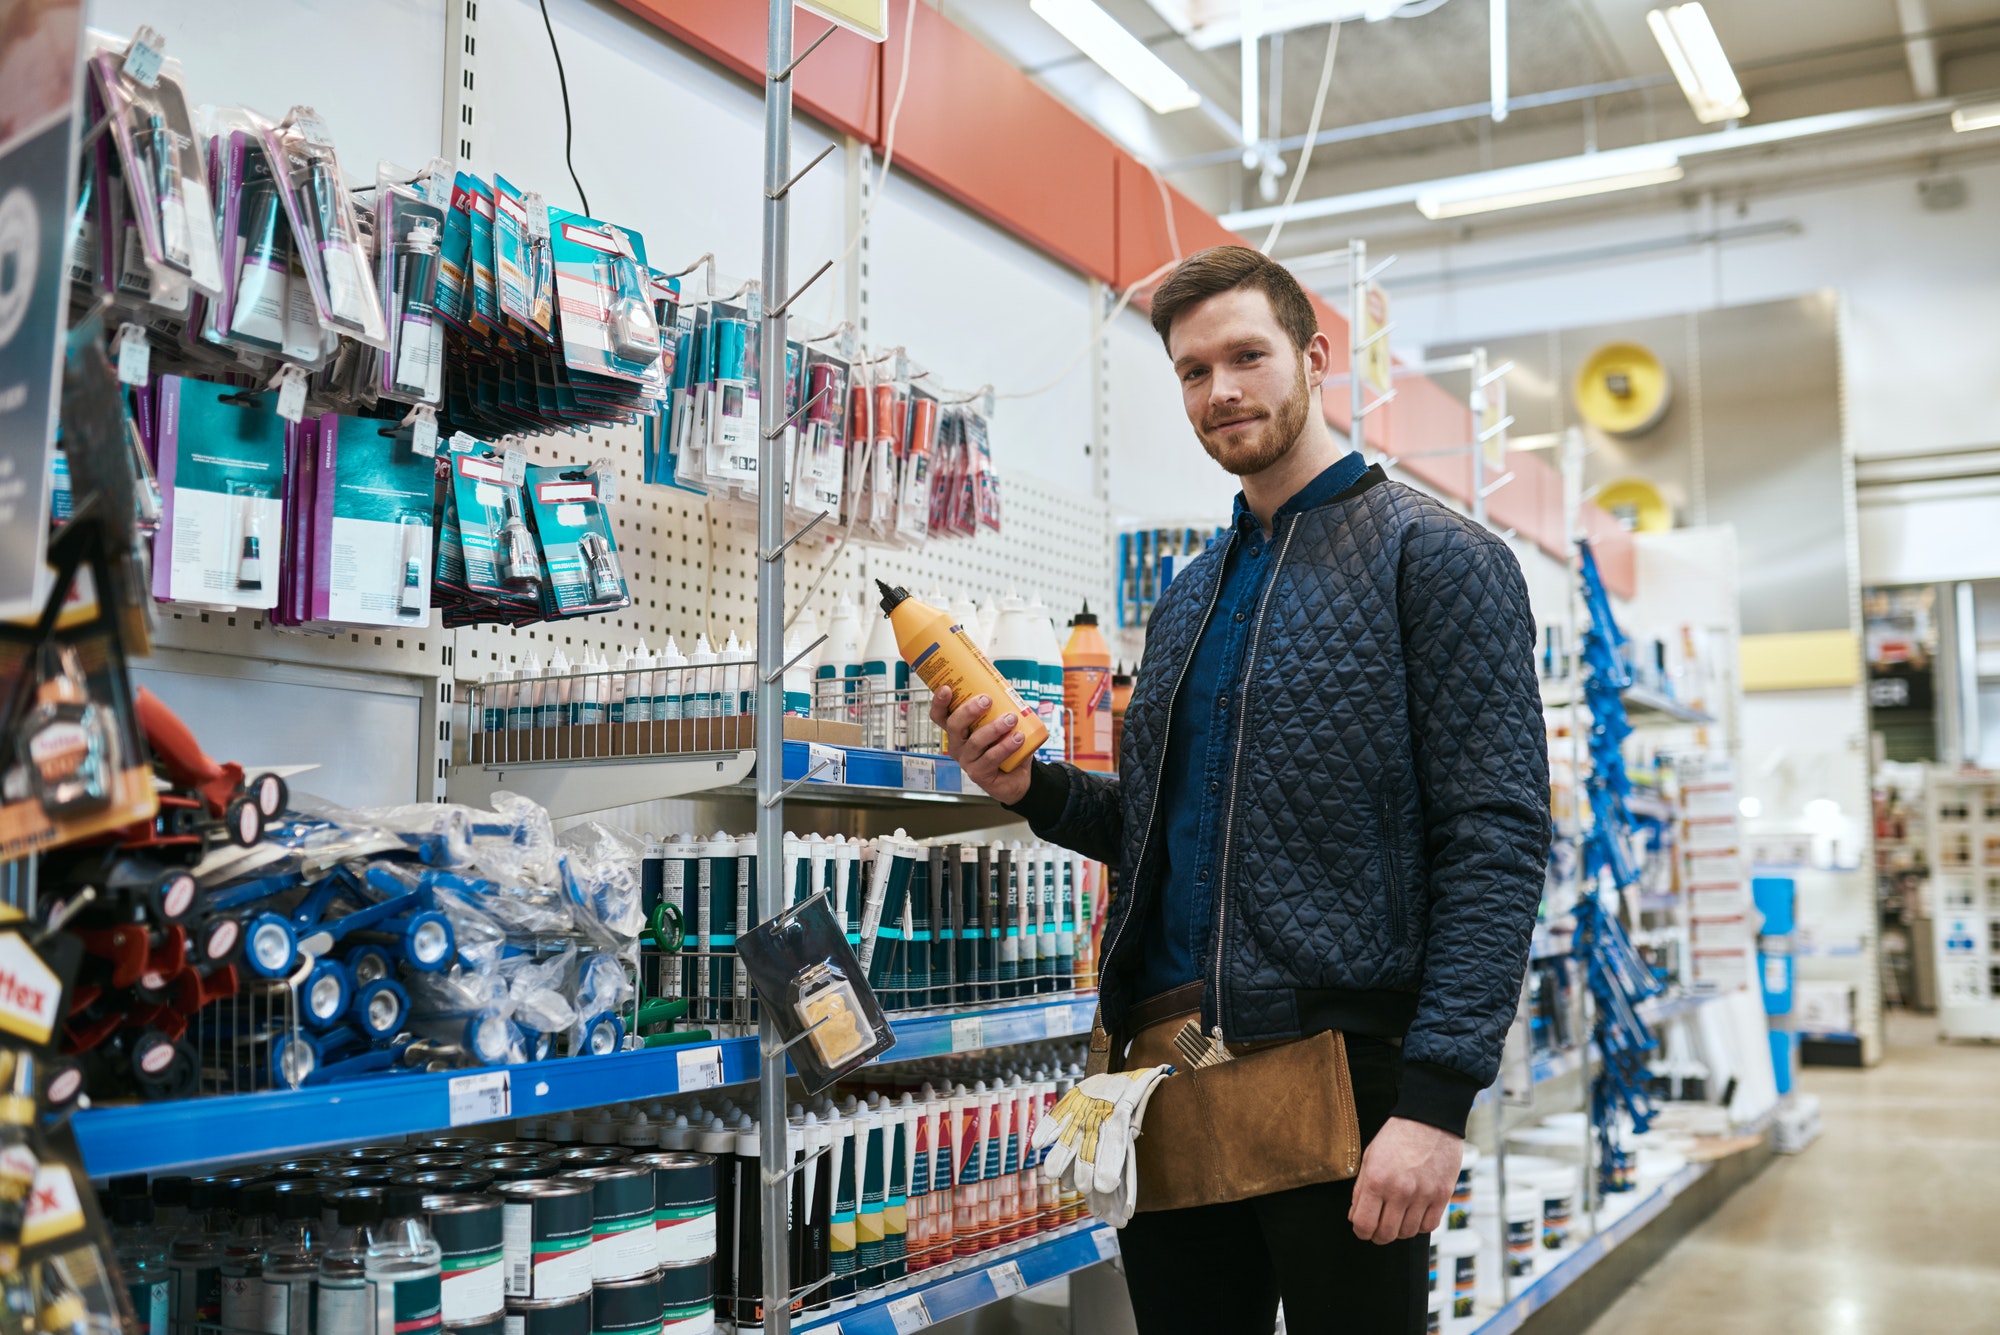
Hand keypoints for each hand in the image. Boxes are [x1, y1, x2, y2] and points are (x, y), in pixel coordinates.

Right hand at [929, 684, 1032, 804]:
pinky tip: (1018, 738)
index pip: (940, 716)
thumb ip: (1000, 707)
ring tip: (1011, 719)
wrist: (1017, 776)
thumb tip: (1008, 685)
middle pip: (954, 725)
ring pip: (975, 741)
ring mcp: (967, 761)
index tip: (947, 688)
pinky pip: (991, 758)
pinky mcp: (979, 774)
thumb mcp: (1000, 723)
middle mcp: (957, 745)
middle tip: (987, 700)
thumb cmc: (1005, 745)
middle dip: (969, 710)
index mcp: (958, 730)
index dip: (939, 702)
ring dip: (994, 728)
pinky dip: (1006, 746)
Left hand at [1348, 1117, 1459, 1243]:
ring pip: (1408, 1233)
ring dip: (1400, 1230)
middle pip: (1386, 1234)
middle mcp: (1399, 1191)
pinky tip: (1415, 1214)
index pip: (1363, 1224)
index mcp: (1376, 1180)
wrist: (1429, 1119)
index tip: (1362, 1229)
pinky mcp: (1442, 1195)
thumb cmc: (1395, 1137)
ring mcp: (1423, 1195)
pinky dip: (1420, 1225)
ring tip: (1397, 1218)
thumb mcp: (1369, 1157)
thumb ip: (1360, 1189)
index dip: (1360, 1231)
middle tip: (1378, 1229)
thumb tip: (1355, 1217)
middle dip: (1378, 1236)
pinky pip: (1430, 1226)